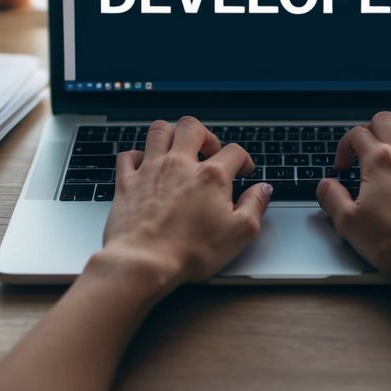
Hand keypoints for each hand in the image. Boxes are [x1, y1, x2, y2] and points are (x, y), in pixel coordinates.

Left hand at [99, 116, 272, 292]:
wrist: (144, 262)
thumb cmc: (190, 251)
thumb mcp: (239, 233)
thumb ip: (255, 206)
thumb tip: (264, 190)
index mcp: (211, 176)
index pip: (234, 151)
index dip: (245, 159)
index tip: (244, 171)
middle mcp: (180, 164)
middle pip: (192, 127)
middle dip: (205, 135)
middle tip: (210, 152)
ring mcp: (151, 170)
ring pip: (159, 130)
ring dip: (171, 134)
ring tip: (178, 149)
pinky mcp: (127, 182)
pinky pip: (128, 155)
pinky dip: (137, 155)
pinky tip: (144, 165)